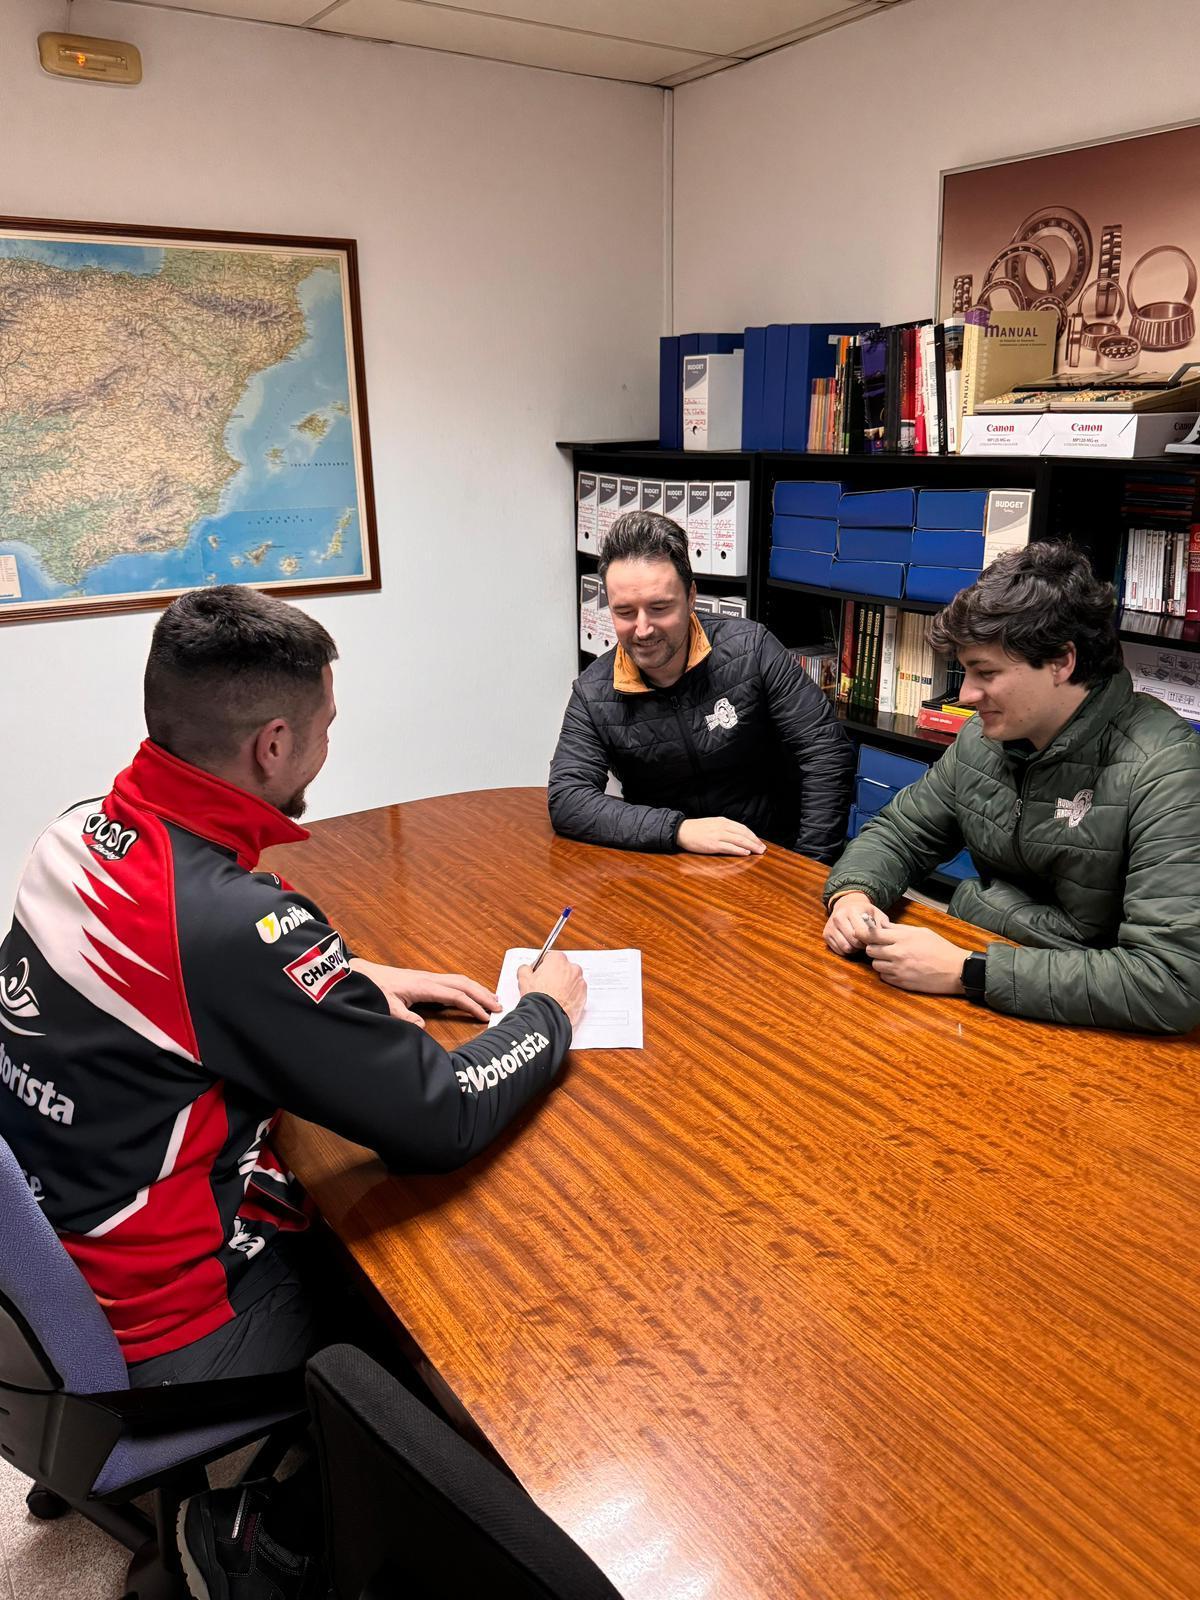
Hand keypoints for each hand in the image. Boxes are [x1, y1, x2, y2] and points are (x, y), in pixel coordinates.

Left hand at [349, 960, 500, 1026]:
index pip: (455, 995)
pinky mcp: (425, 980)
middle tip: (499, 1006)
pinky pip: (452, 982)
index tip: (486, 1016)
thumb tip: (423, 1027)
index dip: (472, 1006)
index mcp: (424, 986)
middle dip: (483, 994)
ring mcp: (428, 977)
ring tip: (492, 999)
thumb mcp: (387, 1007)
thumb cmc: (374, 989)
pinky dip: (466, 988)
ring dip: (477, 989)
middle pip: (463, 984)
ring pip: (459, 980)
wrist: (363, 975)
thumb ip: (404, 1017)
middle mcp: (430, 979)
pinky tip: (470, 994)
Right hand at [518, 951, 586, 1030]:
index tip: (539, 973)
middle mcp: (572, 968)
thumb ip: (525, 969)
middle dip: (555, 975)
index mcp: (558, 959)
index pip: (550, 957)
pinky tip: (560, 1002)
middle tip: (545, 986)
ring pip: (571, 980)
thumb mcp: (523, 979)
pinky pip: (576, 993)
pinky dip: (570, 996)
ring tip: (553, 996)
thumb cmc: (538, 998)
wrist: (547, 1017)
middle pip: (563, 968)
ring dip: (564, 985)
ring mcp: (580, 982)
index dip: (543, 966)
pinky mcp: (584, 996)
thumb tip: (526, 969)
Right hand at [677, 817, 765, 856]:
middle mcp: (722, 827)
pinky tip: (746, 853)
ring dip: (751, 846)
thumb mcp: (713, 824)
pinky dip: (739, 850)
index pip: (743, 828)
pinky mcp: (713, 844)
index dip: (753, 835)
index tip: (759, 841)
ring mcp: (718, 836)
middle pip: (744, 834)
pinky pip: (730, 847)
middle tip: (763, 848)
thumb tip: (736, 835)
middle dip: (755, 841)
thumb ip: (724, 828)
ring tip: (758, 851)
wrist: (682, 831)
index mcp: (723, 822)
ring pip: (739, 840)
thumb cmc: (697, 829)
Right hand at [823, 892, 889, 955]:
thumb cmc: (864, 911)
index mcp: (852, 911)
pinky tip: (850, 943)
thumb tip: (886, 936)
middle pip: (853, 942)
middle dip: (862, 946)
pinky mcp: (826, 934)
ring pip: (845, 948)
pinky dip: (846, 950)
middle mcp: (838, 917)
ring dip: (854, 949)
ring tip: (859, 943)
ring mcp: (830, 926)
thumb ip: (882, 924)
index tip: (873, 940)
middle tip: (867, 943)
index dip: (869, 940)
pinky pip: (838, 950)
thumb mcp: (876, 913)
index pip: (860, 933)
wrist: (846, 904)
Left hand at [864, 925, 966, 995]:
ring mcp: (899, 970)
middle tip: (883, 947)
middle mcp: (898, 954)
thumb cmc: (941, 949)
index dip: (865, 934)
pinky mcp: (901, 983)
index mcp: (903, 938)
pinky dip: (887, 973)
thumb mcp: (921, 932)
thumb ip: (900, 929)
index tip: (864, 934)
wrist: (955, 970)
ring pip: (875, 965)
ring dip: (880, 961)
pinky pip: (883, 977)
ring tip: (892, 959)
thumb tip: (883, 927)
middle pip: (870, 950)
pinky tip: (898, 969)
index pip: (872, 935)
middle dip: (874, 948)